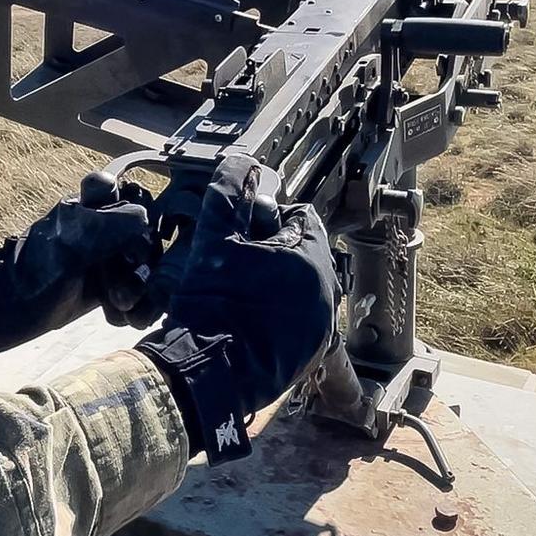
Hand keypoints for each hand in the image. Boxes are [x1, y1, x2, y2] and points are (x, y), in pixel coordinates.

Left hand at [0, 185, 159, 379]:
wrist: (3, 311)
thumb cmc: (32, 274)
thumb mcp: (71, 246)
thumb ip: (109, 225)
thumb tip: (144, 218)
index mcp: (90, 210)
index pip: (135, 207)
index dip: (140, 230)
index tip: (130, 253)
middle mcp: (102, 231)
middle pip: (145, 243)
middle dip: (139, 269)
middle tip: (120, 291)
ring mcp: (104, 260)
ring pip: (142, 270)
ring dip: (138, 292)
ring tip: (119, 309)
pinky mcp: (104, 289)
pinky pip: (134, 294)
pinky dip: (131, 308)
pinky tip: (119, 318)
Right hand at [135, 154, 337, 460]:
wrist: (208, 373)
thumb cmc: (213, 304)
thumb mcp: (215, 239)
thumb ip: (230, 195)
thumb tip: (240, 163)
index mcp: (312, 258)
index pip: (302, 218)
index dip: (269, 219)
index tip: (243, 234)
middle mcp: (328, 292)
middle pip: (304, 254)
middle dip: (276, 253)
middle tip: (238, 264)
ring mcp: (321, 327)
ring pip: (302, 290)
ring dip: (278, 286)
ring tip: (240, 294)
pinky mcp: (311, 356)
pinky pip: (301, 323)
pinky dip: (280, 317)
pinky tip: (248, 322)